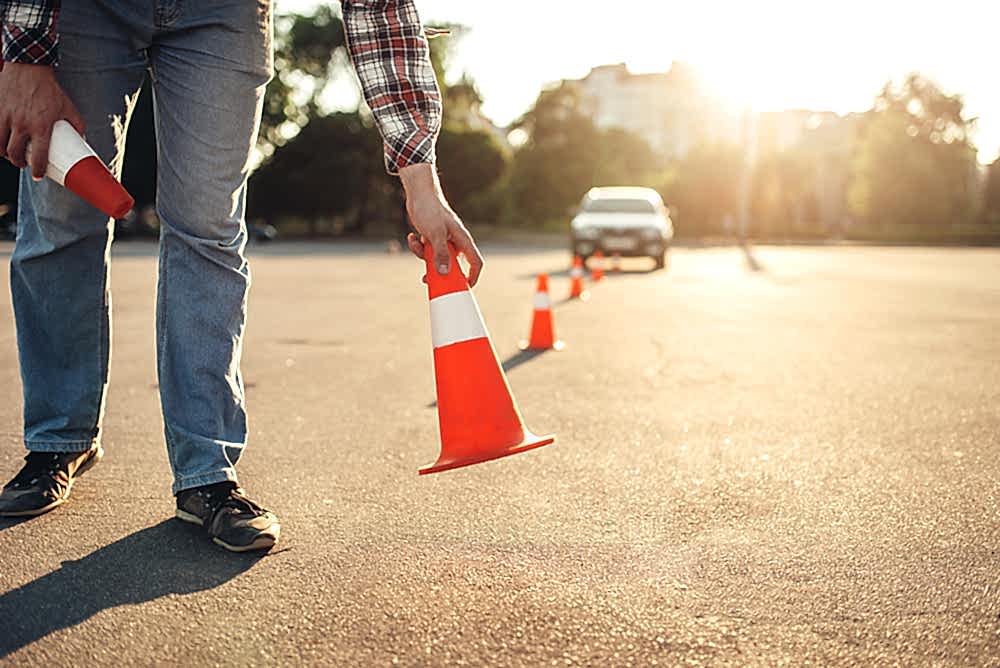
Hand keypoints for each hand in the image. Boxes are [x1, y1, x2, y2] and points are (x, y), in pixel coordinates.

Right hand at [0, 62, 85, 178]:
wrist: (28, 68)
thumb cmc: (49, 89)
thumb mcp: (68, 107)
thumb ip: (77, 124)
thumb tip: (82, 139)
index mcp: (41, 126)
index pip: (39, 156)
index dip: (38, 170)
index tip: (38, 175)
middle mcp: (22, 124)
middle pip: (15, 154)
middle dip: (19, 163)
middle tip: (24, 164)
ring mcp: (7, 116)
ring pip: (0, 145)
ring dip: (5, 154)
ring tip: (11, 155)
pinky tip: (0, 142)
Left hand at [399, 163, 483, 286]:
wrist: (418, 193)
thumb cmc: (431, 209)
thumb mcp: (435, 233)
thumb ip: (440, 254)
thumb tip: (443, 273)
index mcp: (463, 240)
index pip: (475, 262)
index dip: (473, 276)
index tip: (465, 287)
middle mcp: (455, 242)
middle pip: (453, 265)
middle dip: (439, 271)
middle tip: (427, 278)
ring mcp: (443, 241)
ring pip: (436, 259)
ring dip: (424, 256)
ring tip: (417, 243)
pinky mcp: (432, 238)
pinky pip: (426, 251)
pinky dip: (418, 247)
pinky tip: (412, 236)